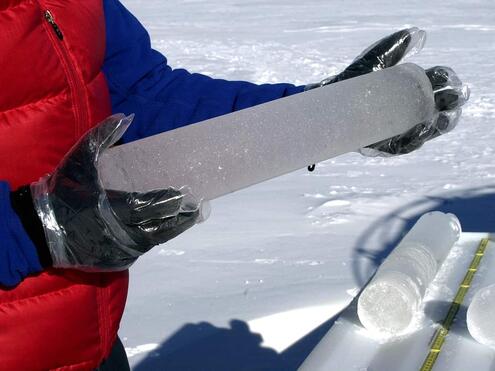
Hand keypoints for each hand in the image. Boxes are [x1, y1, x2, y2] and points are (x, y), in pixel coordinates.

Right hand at [31, 114, 200, 270]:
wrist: (38, 230)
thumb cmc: (62, 192)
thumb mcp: (80, 159)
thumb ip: (103, 136)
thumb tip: (126, 115)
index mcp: (116, 207)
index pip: (153, 205)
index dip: (172, 201)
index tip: (189, 195)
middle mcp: (122, 232)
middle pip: (161, 227)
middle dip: (181, 218)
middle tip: (198, 209)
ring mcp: (120, 250)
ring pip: (153, 240)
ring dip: (171, 230)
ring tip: (187, 219)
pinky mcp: (115, 262)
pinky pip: (139, 251)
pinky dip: (150, 240)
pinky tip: (160, 231)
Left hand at [307, 27, 468, 156]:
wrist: (328, 105)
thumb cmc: (352, 82)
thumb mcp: (372, 63)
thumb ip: (391, 48)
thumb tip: (416, 33)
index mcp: (409, 88)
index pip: (434, 84)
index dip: (444, 80)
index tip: (446, 78)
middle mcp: (408, 109)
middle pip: (436, 108)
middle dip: (448, 103)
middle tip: (452, 99)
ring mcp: (399, 127)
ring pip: (425, 129)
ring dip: (437, 125)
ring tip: (442, 119)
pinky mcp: (386, 144)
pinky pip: (405, 145)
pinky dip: (415, 140)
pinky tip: (421, 133)